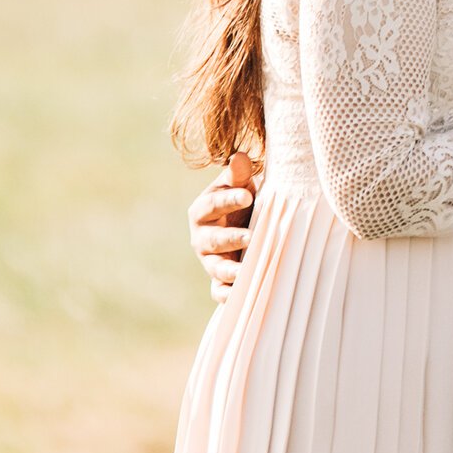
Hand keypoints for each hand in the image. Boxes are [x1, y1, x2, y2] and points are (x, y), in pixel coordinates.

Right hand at [189, 152, 260, 302]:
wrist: (244, 224)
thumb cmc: (242, 200)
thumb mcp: (239, 185)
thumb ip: (238, 174)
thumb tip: (240, 156)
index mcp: (203, 210)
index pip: (212, 204)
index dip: (228, 199)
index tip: (248, 195)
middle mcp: (202, 238)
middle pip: (212, 240)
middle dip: (230, 238)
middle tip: (250, 237)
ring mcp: (210, 261)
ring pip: (215, 268)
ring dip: (230, 271)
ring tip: (245, 273)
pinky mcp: (219, 280)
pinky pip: (219, 291)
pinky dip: (226, 295)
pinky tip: (239, 295)